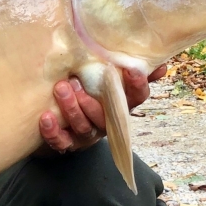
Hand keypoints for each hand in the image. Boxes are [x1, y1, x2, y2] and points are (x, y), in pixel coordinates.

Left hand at [38, 64, 166, 153]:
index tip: (131, 70)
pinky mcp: (67, 143)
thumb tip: (160, 62)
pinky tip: (45, 117)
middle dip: (90, 100)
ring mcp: (87, 135)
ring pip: (83, 127)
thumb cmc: (88, 92)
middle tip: (74, 81)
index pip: (137, 98)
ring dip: (72, 110)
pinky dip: (53, 132)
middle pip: (105, 116)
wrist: (59, 119)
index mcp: (120, 106)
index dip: (137, 86)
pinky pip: (62, 142)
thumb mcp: (108, 79)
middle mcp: (106, 123)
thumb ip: (127, 68)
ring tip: (60, 89)